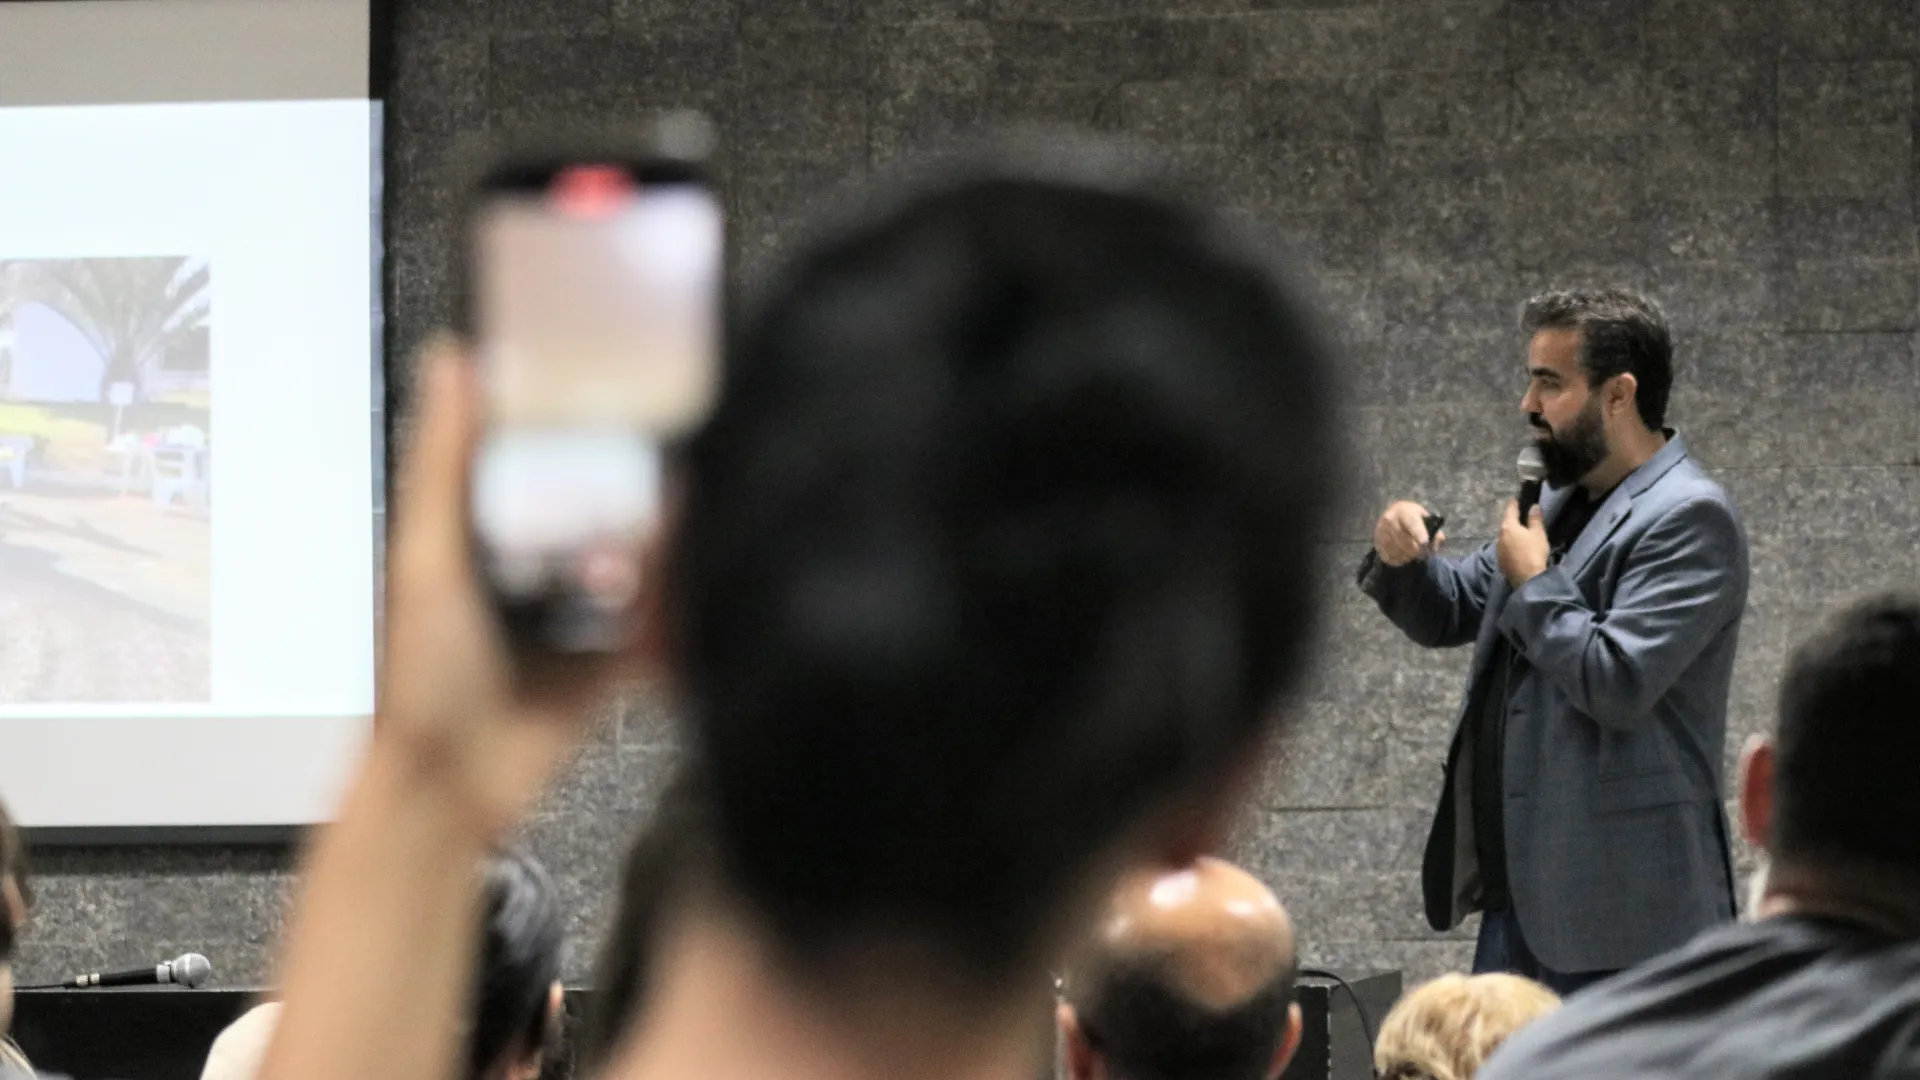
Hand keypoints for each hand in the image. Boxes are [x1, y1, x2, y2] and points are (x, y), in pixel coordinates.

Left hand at [378, 337, 632, 840]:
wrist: (454, 788)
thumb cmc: (420, 681)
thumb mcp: (428, 555)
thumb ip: (446, 461)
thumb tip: (453, 362)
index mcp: (484, 531)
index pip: (543, 459)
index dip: (583, 430)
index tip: (625, 400)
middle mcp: (532, 567)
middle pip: (604, 510)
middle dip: (638, 501)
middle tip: (664, 492)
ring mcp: (575, 617)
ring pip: (640, 565)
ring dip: (660, 560)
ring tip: (676, 549)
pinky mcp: (609, 665)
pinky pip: (660, 631)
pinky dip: (676, 623)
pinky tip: (688, 606)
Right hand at [1373, 500, 1443, 566]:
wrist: (1393, 516)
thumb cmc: (1413, 518)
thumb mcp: (1425, 518)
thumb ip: (1434, 530)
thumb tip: (1436, 540)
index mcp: (1403, 510)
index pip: (1411, 522)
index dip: (1418, 532)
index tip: (1425, 543)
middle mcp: (1389, 519)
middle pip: (1404, 540)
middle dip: (1417, 550)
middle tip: (1424, 554)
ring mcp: (1380, 532)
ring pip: (1397, 551)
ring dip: (1408, 556)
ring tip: (1414, 554)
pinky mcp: (1377, 543)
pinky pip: (1389, 557)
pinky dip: (1399, 560)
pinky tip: (1404, 556)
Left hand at [1497, 499, 1548, 586]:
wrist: (1527, 579)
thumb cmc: (1534, 552)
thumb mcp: (1538, 533)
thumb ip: (1534, 519)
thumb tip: (1533, 506)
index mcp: (1508, 526)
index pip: (1510, 509)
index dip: (1514, 502)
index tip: (1516, 497)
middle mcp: (1499, 535)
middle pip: (1506, 523)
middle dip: (1513, 519)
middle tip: (1521, 515)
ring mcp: (1498, 549)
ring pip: (1504, 536)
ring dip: (1511, 532)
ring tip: (1521, 531)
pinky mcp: (1500, 560)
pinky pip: (1505, 547)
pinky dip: (1511, 544)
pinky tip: (1517, 547)